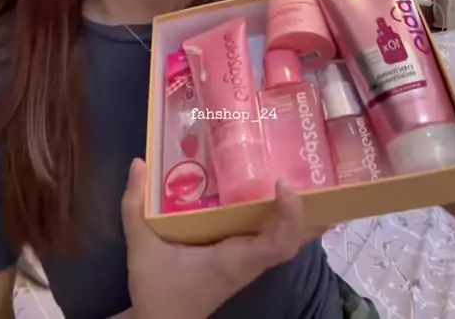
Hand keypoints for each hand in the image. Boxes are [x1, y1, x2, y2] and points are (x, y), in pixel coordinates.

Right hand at [121, 159, 324, 318]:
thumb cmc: (157, 291)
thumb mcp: (141, 248)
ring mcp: (248, 264)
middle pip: (292, 241)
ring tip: (314, 183)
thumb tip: (138, 162)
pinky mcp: (243, 262)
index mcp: (232, 260)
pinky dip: (287, 223)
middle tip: (320, 178)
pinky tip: (285, 200)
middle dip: (308, 214)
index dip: (290, 216)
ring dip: (302, 217)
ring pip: (287, 242)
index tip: (284, 184)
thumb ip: (135, 206)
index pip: (276, 243)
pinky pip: (274, 241)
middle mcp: (247, 263)